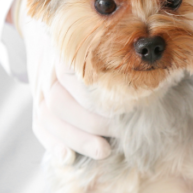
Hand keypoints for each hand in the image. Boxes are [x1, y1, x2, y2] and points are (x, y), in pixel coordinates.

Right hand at [14, 0, 114, 161]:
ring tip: (104, 150)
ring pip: (47, 116)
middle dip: (93, 124)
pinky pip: (39, 126)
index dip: (99, 100)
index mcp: (67, 50)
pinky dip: (53, 144)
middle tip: (121, 134)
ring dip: (77, 138)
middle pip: (59, 102)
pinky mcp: (37, 102)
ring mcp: (39, 86)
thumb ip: (121, 60)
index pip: (76, 78)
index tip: (126, 112)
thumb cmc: (94, 45)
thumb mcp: (104, 43)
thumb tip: (155, 82)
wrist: (52, 34)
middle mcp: (49, 69)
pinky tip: (69, 158)